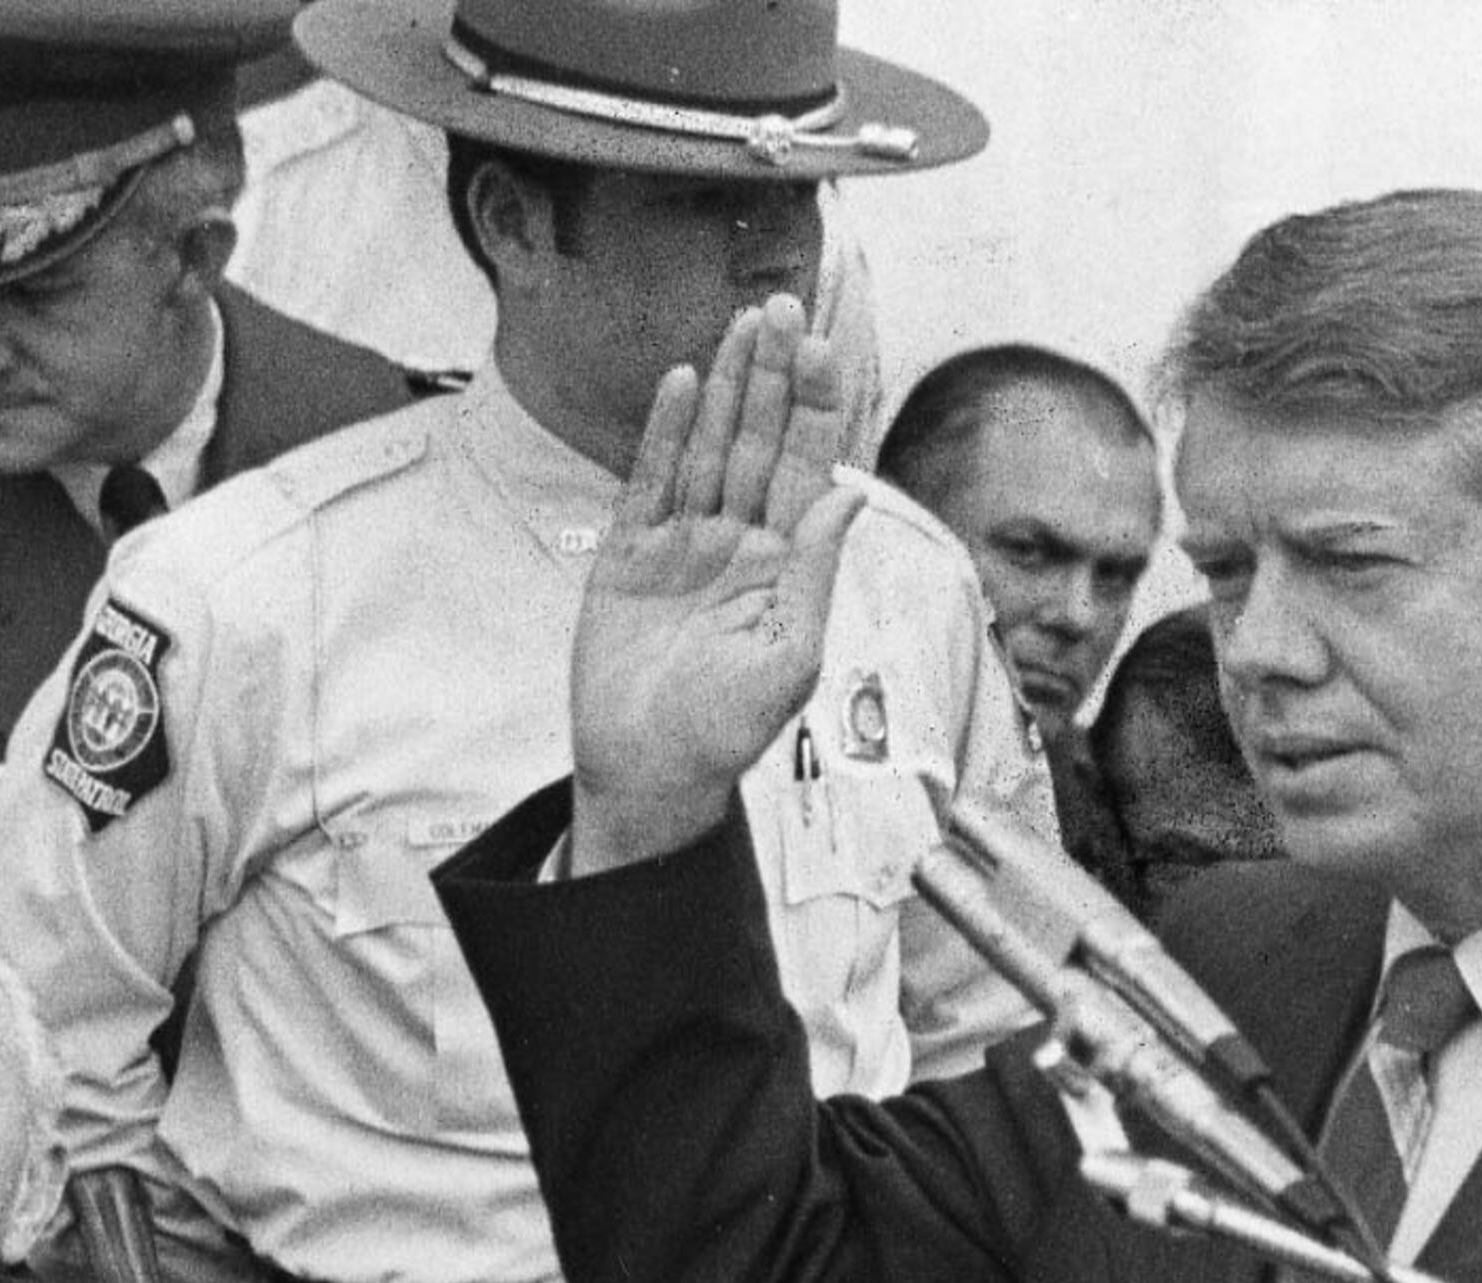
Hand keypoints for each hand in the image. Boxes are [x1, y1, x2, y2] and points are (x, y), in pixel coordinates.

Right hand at [568, 296, 862, 875]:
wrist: (647, 775)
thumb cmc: (723, 736)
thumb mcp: (788, 662)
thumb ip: (815, 576)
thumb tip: (850, 501)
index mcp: (784, 567)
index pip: (809, 468)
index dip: (817, 406)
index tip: (824, 347)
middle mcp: (737, 545)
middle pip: (761, 441)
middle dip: (775, 374)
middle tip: (784, 307)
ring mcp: (683, 544)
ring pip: (711, 447)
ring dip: (728, 386)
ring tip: (744, 323)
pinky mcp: (630, 555)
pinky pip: (650, 479)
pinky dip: (666, 431)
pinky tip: (685, 382)